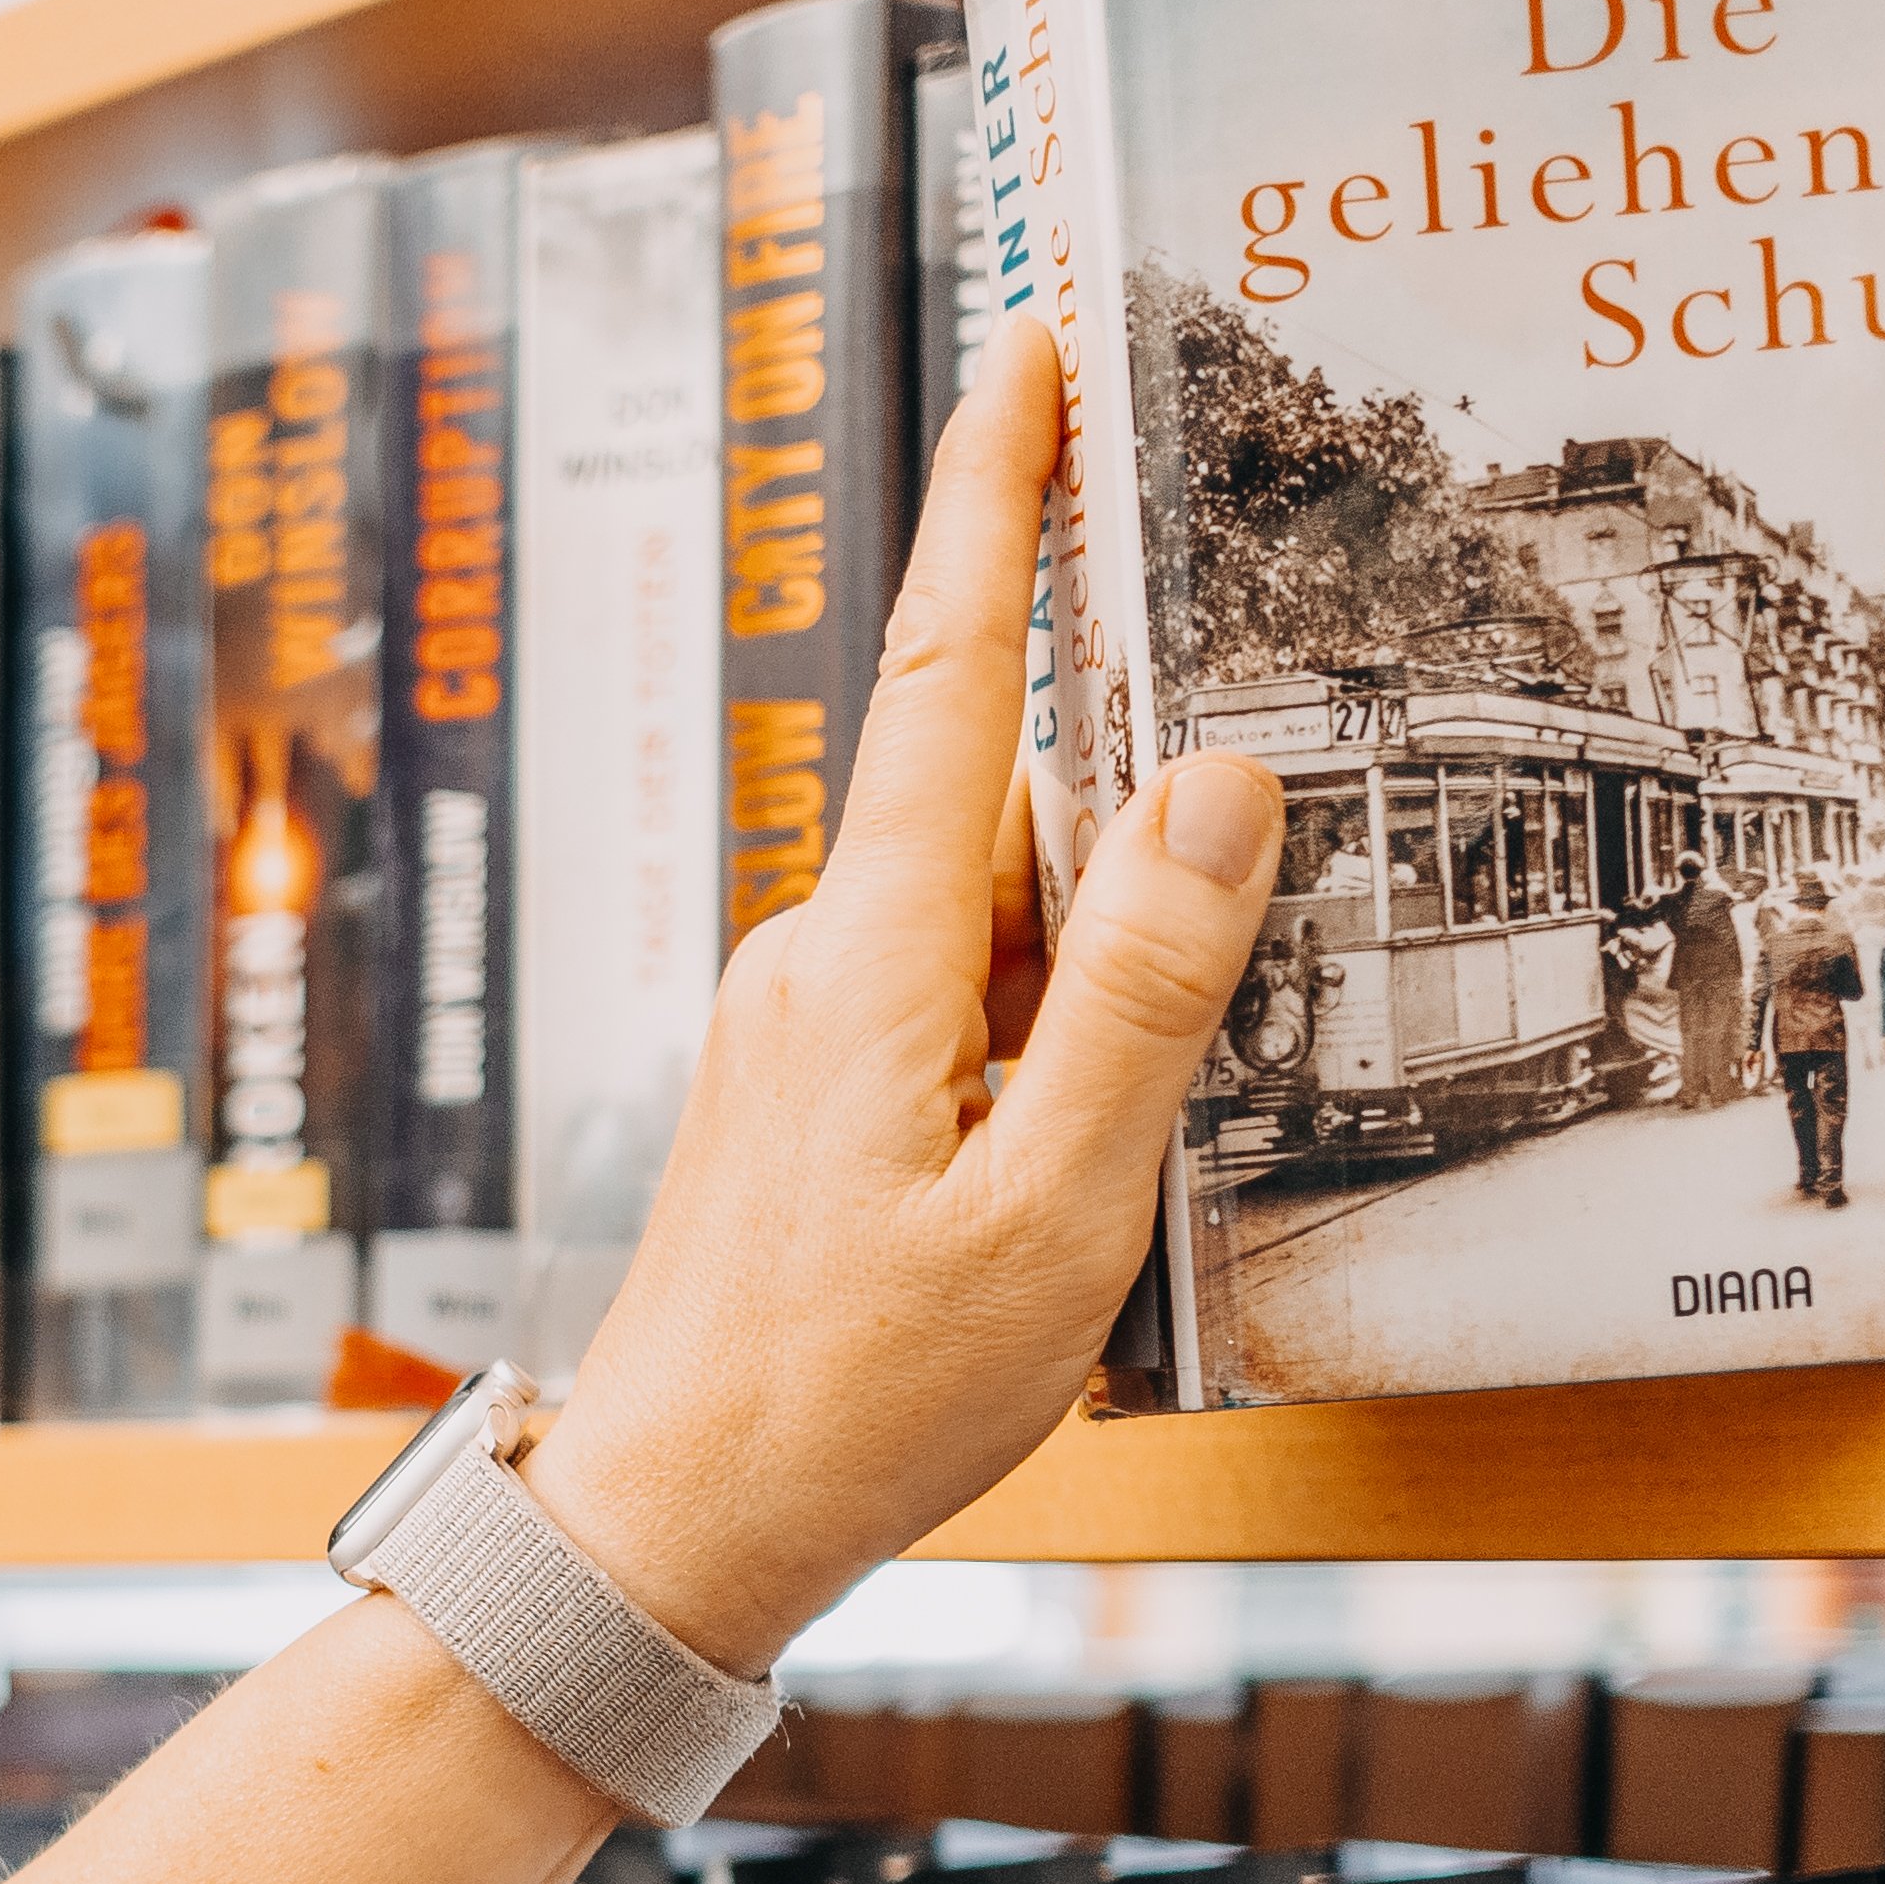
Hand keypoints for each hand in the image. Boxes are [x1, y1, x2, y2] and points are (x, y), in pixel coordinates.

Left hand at [524, 316, 1280, 1675]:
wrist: (671, 1528)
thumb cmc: (855, 1395)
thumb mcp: (1052, 1208)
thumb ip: (1145, 991)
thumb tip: (1214, 785)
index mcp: (876, 953)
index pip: (942, 670)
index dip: (991, 502)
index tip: (1028, 355)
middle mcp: (824, 951)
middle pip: (1012, 808)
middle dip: (1130, 830)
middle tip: (1207, 933)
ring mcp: (812, 1016)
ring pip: (1006, 924)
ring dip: (1097, 989)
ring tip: (1109, 1164)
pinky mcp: (817, 1080)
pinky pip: (970, 1003)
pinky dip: (1050, 1047)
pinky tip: (1069, 1180)